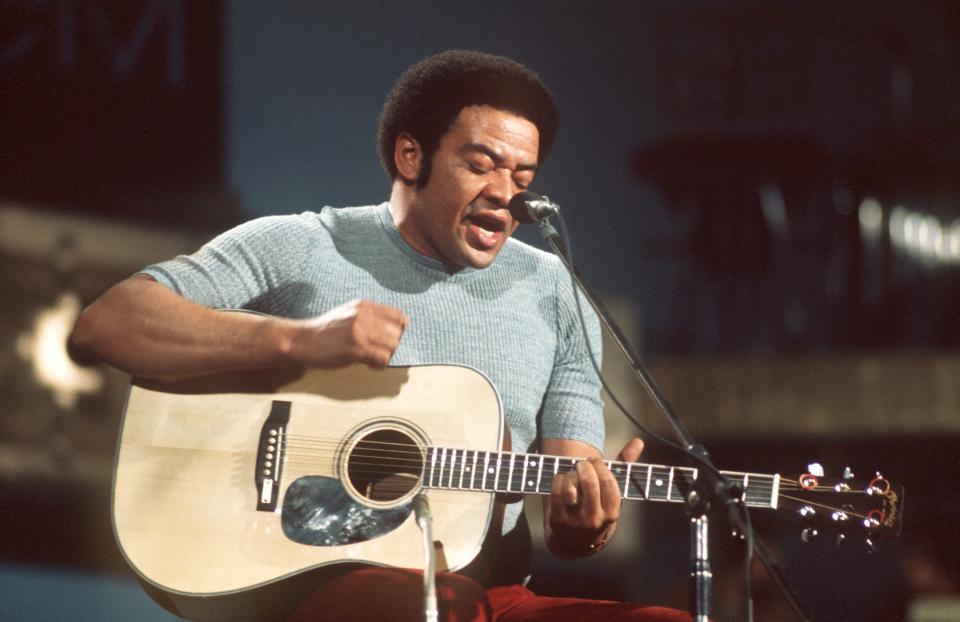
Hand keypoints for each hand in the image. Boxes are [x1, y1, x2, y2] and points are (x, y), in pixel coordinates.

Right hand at [287, 299, 408, 367]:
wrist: (301, 341)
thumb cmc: (324, 331)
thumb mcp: (347, 314)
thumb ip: (368, 317)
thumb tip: (393, 328)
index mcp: (363, 306)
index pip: (397, 315)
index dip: (398, 330)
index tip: (388, 339)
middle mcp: (363, 315)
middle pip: (397, 332)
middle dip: (391, 345)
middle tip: (378, 352)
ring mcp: (360, 331)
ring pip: (393, 345)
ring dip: (385, 356)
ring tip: (372, 359)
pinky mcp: (355, 348)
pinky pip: (382, 358)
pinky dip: (379, 365)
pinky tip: (368, 365)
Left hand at [546, 437, 644, 558]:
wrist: (577, 541)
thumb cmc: (599, 507)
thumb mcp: (613, 494)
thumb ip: (625, 467)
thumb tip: (638, 441)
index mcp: (612, 513)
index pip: (609, 483)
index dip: (600, 466)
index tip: (595, 461)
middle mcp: (595, 520)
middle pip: (589, 483)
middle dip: (584, 466)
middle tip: (582, 463)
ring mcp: (575, 522)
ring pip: (571, 487)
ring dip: (570, 474)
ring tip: (572, 473)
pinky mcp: (557, 521)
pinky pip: (555, 492)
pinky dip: (558, 479)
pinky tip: (562, 479)